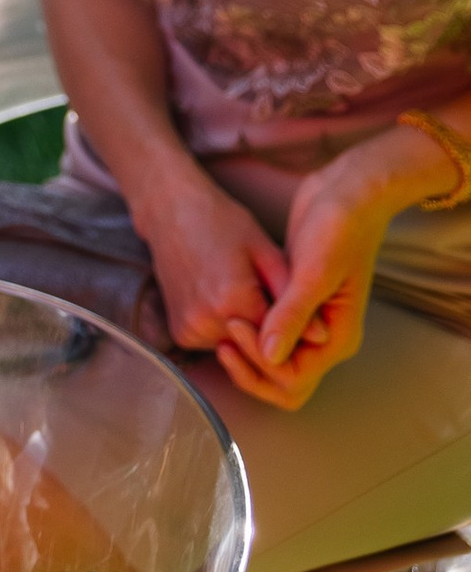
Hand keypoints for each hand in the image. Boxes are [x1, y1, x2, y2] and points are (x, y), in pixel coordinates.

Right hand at [136, 165, 287, 361]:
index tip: (296, 307)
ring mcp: (189, 330)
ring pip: (238, 346)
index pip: (279, 337)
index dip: (293, 324)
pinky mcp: (179, 333)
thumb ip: (294, 297)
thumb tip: (324, 338)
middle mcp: (206, 321)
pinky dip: (227, 328)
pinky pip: (217, 342)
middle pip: (257, 344)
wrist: (171, 209)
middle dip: (270, 328)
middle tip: (269, 294)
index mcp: (232, 300)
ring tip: (246, 292)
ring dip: (249, 330)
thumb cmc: (222, 222)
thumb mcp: (265, 252)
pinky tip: (225, 297)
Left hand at [215, 138, 436, 411]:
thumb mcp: (314, 272)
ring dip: (249, 352)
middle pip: (284, 379)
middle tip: (224, 338)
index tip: (235, 327)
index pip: (293, 379)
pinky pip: (270, 331)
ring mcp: (309, 321)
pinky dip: (252, 330)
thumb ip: (292, 315)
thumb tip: (269, 356)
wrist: (347, 192)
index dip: (260, 364)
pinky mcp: (294, 300)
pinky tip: (230, 313)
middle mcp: (324, 338)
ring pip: (275, 359)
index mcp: (336, 339)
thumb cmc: (339, 228)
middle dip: (252, 368)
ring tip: (224, 326)